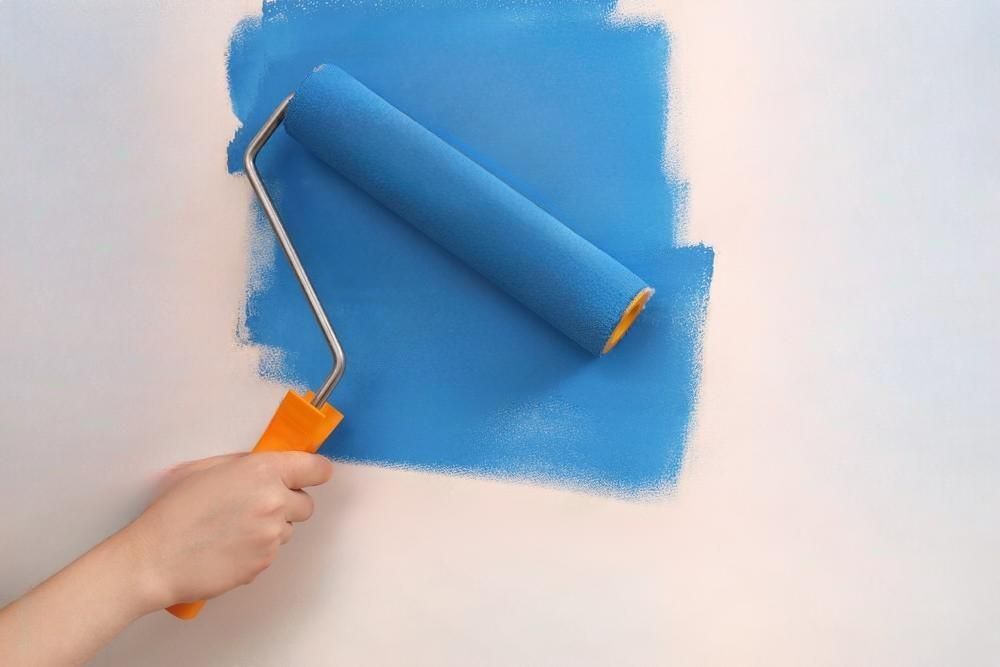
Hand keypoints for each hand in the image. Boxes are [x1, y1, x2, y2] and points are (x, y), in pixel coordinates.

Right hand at [120, 451, 333, 609]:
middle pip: (306, 503)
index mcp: (262, 472)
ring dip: (271, 528)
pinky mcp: (264, 563)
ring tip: (234, 528)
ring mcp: (271, 536)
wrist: (154, 559)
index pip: (317, 469)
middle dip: (288, 503)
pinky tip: (228, 546)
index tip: (306, 476)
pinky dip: (257, 549)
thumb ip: (244, 464)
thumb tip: (269, 465)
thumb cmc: (173, 511)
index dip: (312, 473)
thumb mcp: (205, 468)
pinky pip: (272, 552)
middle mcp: (274, 503)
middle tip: (256, 505)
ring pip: (288, 529)